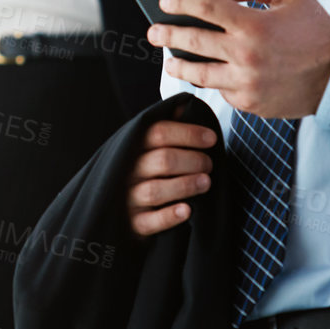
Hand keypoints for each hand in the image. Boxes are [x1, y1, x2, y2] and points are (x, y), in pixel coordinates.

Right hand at [126, 118, 216, 236]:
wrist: (118, 211)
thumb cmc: (143, 173)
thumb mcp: (148, 148)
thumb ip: (165, 129)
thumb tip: (186, 104)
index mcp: (132, 147)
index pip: (158, 132)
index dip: (188, 133)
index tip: (211, 138)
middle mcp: (127, 170)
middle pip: (162, 160)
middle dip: (192, 160)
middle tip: (209, 164)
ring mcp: (128, 198)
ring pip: (155, 190)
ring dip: (185, 185)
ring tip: (206, 182)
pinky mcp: (133, 224)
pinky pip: (150, 222)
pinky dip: (169, 216)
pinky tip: (187, 210)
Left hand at [146, 0, 329, 119]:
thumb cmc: (316, 30)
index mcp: (253, 25)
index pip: (205, 8)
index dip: (180, 2)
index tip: (164, 1)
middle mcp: (245, 56)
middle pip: (192, 42)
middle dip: (166, 34)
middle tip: (153, 31)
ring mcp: (246, 83)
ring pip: (198, 75)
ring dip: (178, 65)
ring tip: (169, 60)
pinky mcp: (250, 103)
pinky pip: (221, 91)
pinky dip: (212, 81)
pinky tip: (205, 74)